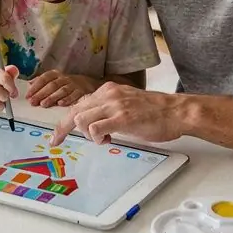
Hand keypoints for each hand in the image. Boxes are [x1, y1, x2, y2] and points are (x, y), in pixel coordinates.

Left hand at [26, 71, 97, 108]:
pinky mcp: (82, 92)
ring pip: (62, 90)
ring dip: (52, 97)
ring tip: (44, 104)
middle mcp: (65, 79)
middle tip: (33, 102)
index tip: (28, 95)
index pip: (45, 78)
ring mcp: (74, 85)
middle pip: (52, 85)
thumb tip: (29, 84)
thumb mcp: (55, 79)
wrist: (89, 84)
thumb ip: (42, 81)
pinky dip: (67, 99)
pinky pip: (74, 95)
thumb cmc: (68, 84)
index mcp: (56, 75)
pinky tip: (61, 104)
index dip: (36, 86)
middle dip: (41, 94)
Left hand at [51, 84, 186, 146]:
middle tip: (58, 142)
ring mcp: (115, 105)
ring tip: (103, 139)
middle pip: (74, 112)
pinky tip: (109, 139)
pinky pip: (95, 128)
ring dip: (87, 135)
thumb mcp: (126, 105)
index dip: (64, 122)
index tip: (56, 136)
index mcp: (108, 90)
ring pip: (81, 120)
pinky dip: (96, 138)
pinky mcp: (122, 117)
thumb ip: (108, 110)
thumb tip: (92, 124)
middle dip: (63, 129)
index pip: (78, 104)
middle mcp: (108, 94)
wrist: (176, 111)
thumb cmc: (155, 112)